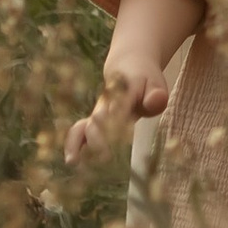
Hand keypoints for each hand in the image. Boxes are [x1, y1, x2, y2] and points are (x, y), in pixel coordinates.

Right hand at [66, 39, 176, 165]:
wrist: (128, 65)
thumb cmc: (145, 81)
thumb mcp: (155, 84)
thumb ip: (156, 95)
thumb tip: (156, 101)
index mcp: (124, 94)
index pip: (119, 109)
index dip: (118, 124)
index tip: (120, 141)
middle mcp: (106, 104)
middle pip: (97, 120)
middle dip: (98, 140)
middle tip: (104, 159)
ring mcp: (97, 113)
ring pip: (83, 126)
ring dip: (79, 143)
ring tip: (74, 162)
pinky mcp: (92, 121)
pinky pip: (78, 131)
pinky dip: (73, 144)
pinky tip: (71, 162)